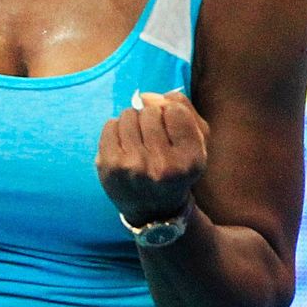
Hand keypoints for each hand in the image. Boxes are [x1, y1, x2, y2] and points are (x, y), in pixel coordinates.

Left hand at [95, 90, 208, 225]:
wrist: (155, 210)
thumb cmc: (178, 166)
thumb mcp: (197, 140)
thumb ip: (182, 107)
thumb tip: (146, 96)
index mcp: (191, 160)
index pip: (175, 110)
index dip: (171, 114)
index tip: (171, 131)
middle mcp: (163, 167)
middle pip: (150, 111)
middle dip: (151, 118)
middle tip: (154, 140)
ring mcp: (134, 167)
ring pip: (128, 114)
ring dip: (133, 122)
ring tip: (139, 142)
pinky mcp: (109, 167)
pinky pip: (110, 124)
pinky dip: (117, 130)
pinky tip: (125, 147)